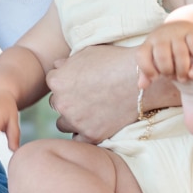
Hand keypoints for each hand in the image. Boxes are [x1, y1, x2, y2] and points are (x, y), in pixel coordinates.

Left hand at [46, 44, 166, 142]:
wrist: (138, 79)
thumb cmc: (114, 61)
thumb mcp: (87, 53)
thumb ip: (67, 62)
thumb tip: (58, 66)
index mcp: (57, 81)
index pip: (53, 83)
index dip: (67, 82)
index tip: (80, 82)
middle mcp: (61, 102)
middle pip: (57, 104)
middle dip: (68, 101)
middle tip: (87, 97)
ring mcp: (76, 121)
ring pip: (63, 124)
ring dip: (73, 120)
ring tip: (90, 113)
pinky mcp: (91, 135)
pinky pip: (79, 139)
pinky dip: (85, 134)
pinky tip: (95, 126)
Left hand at [138, 20, 192, 84]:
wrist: (180, 29)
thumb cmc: (166, 51)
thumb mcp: (155, 60)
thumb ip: (147, 73)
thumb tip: (142, 86)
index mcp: (149, 43)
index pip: (142, 55)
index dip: (147, 70)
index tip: (155, 78)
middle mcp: (161, 35)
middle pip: (162, 56)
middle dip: (167, 70)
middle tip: (172, 77)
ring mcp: (177, 32)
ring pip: (180, 53)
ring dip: (183, 69)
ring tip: (183, 76)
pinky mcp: (192, 31)